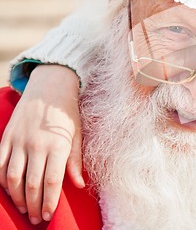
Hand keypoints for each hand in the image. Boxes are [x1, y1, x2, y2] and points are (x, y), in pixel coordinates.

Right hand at [0, 64, 83, 224]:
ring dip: (17, 197)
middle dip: (33, 205)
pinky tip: (10, 191)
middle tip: (36, 219)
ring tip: (23, 209)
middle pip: (32, 184)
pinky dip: (3, 181)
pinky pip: (0, 165)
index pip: (51, 182)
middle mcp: (36, 145)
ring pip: (13, 178)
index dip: (49, 202)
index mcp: (57, 145)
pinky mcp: (6, 138)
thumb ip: (75, 161)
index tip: (48, 215)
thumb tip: (78, 185)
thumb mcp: (77, 135)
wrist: (49, 88)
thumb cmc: (67, 114)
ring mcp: (18, 142)